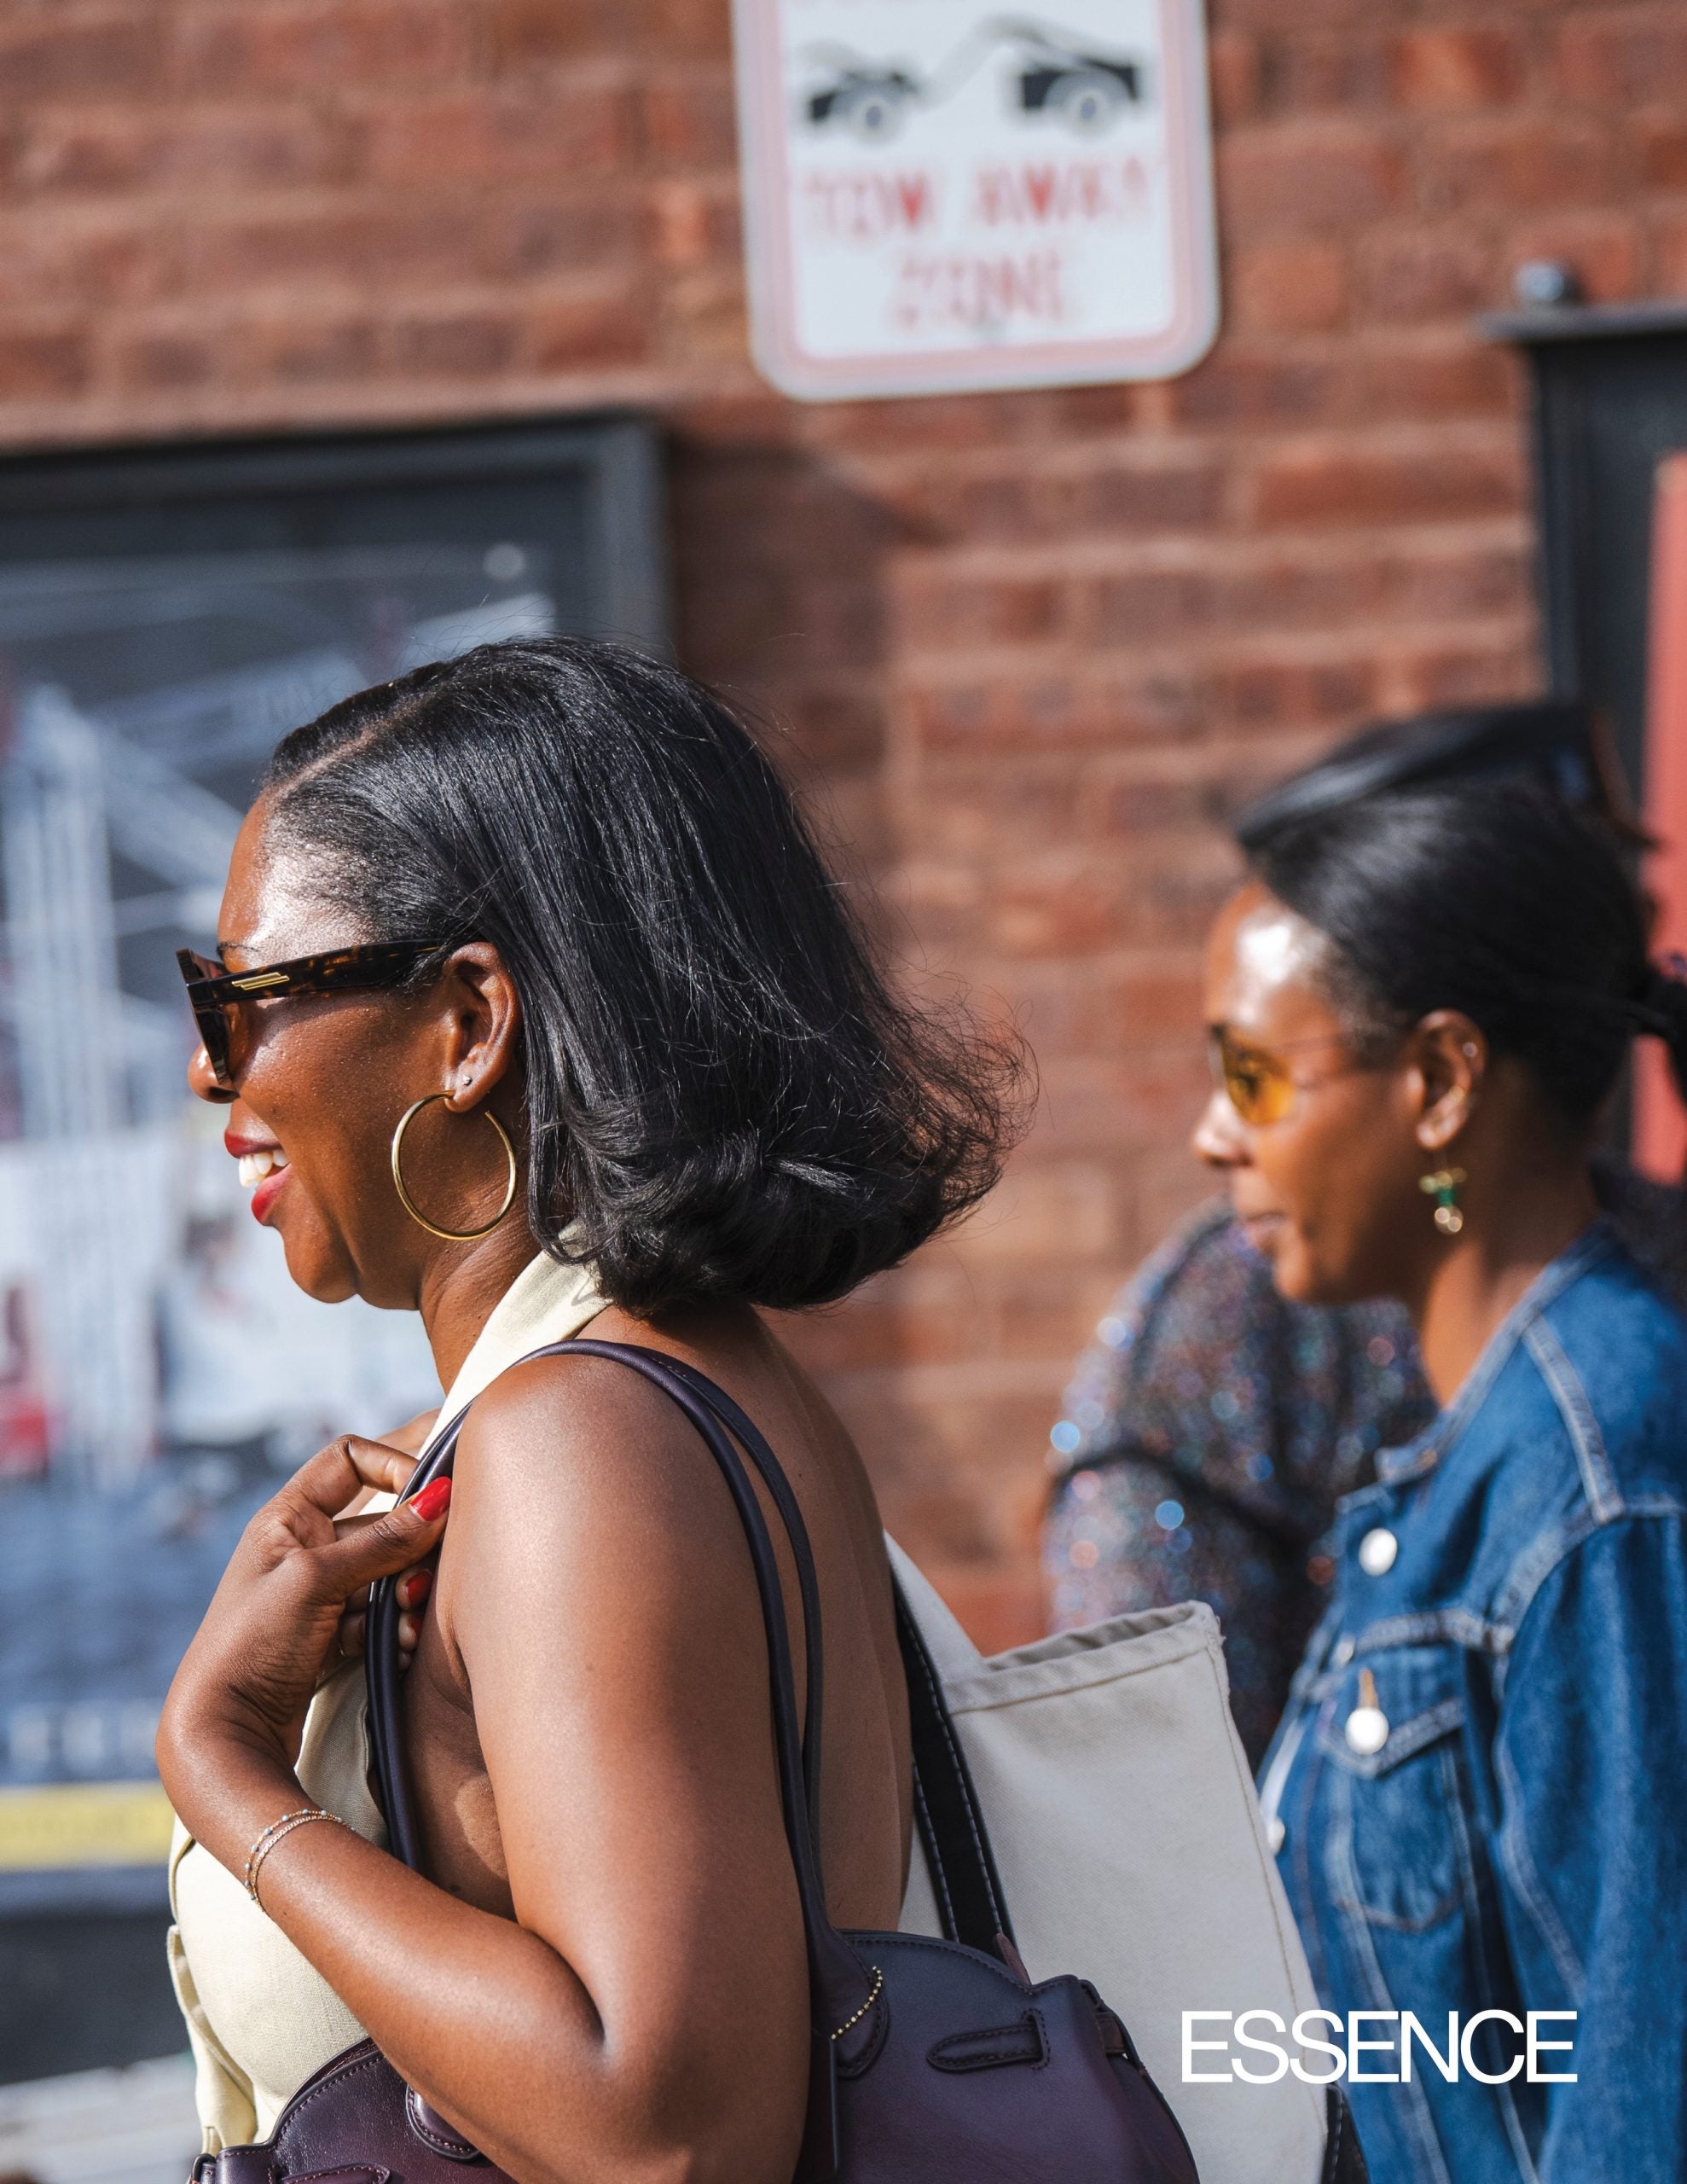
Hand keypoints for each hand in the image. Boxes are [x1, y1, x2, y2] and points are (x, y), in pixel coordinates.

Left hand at [158, 1437, 451, 1840]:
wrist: (224, 1735)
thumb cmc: (252, 1644)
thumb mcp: (317, 1580)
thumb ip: (382, 1540)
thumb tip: (441, 1497)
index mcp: (288, 1516)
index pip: (351, 1457)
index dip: (394, 1461)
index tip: (432, 1490)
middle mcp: (305, 1546)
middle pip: (382, 1519)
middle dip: (414, 1543)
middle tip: (430, 1568)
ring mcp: (322, 1592)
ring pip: (390, 1571)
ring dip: (408, 1593)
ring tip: (408, 1618)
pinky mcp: (334, 1633)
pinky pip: (384, 1614)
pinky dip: (397, 1627)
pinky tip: (400, 1647)